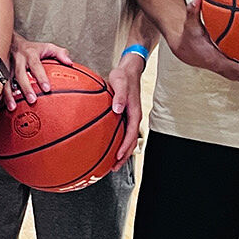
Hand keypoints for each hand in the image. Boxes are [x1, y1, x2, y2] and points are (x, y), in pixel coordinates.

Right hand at [8, 35, 73, 109]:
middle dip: (26, 88)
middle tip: (32, 100)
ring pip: (6, 81)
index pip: (36, 66)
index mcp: (30, 54)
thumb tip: (70, 63)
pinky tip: (0, 103)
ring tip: (12, 107)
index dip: (41, 77)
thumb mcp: (47, 46)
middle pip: (20, 75)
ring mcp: (7, 66)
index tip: (47, 89)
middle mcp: (17, 60)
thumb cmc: (31, 48)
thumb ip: (60, 53)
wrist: (9, 40)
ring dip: (9, 94)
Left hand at [106, 53, 146, 172]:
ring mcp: (129, 118)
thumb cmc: (123, 76)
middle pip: (130, 142)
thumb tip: (117, 110)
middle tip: (112, 168)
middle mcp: (133, 118)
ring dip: (120, 151)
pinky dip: (115, 141)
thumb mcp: (119, 82)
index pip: (131, 135)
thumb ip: (120, 96)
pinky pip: (121, 132)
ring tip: (109, 163)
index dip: (125, 148)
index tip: (118, 157)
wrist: (128, 70)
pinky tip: (104, 145)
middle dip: (122, 156)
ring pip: (126, 139)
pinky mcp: (124, 115)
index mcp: (134, 113)